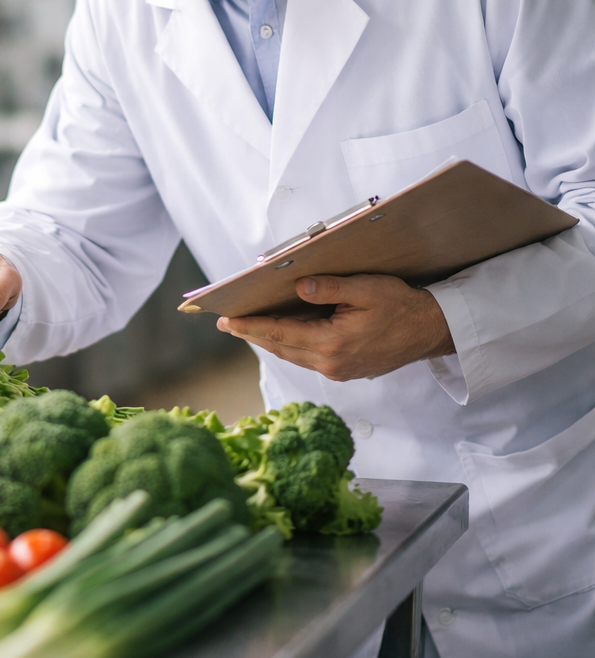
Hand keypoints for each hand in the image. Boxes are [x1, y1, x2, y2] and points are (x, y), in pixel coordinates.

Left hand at [216, 273, 454, 381]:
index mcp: (332, 343)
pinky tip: (280, 333)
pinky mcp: (343, 370)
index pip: (279, 333)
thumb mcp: (367, 289)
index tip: (226, 321)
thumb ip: (331, 288)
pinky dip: (288, 344)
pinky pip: (305, 357)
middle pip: (280, 347)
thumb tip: (300, 286)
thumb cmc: (401, 306)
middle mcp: (330, 363)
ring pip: (291, 354)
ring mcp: (336, 370)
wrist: (430, 331)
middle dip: (252, 334)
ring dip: (268, 340)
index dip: (250, 327)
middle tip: (227, 323)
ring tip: (247, 327)